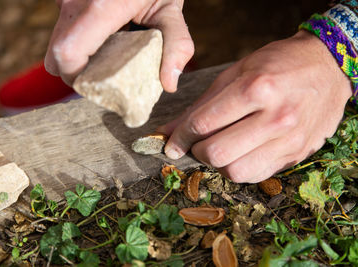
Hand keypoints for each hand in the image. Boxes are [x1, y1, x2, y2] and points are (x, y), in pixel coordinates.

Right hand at [44, 0, 193, 90]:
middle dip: (77, 72)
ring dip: (78, 56)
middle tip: (104, 73)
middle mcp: (74, 2)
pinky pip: (62, 30)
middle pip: (56, 56)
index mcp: (100, 8)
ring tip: (107, 51)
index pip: (67, 56)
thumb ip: (176, 45)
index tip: (99, 86)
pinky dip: (77, 40)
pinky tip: (102, 35)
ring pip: (57, 44)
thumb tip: (169, 84)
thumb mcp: (170, 8)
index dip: (76, 79)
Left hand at [158, 30, 352, 182]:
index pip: (202, 123)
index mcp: (256, 88)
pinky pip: (256, 175)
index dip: (179, 137)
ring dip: (217, 163)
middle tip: (196, 143)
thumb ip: (200, 105)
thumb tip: (166, 132)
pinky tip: (238, 152)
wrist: (328, 67)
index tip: (170, 143)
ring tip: (219, 147)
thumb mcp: (234, 73)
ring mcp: (289, 139)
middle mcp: (275, 117)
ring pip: (235, 171)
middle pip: (216, 153)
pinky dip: (238, 168)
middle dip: (196, 151)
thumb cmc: (276, 64)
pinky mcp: (297, 154)